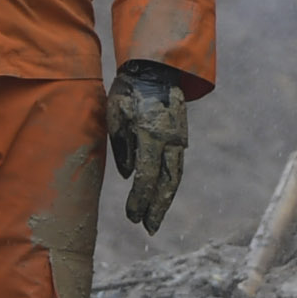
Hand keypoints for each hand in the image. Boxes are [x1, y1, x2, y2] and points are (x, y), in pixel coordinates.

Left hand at [105, 61, 190, 233]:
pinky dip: (169, 184)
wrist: (156, 68)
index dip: (139, 199)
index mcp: (150, 134)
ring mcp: (179, 139)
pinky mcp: (181, 137)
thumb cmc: (128, 91)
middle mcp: (170, 140)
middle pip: (167, 182)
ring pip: (175, 176)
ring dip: (165, 200)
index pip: (146, 176)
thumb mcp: (115, 117)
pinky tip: (161, 195)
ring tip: (155, 219)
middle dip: (157, 208)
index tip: (132, 216)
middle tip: (149, 229)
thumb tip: (130, 175)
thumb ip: (122, 148)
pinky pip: (176, 165)